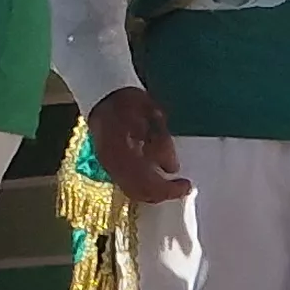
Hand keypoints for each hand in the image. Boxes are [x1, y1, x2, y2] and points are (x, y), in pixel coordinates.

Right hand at [85, 86, 192, 204]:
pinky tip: (154, 180)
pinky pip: (126, 185)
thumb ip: (162, 141)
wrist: (103, 95)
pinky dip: (143, 188)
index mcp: (123, 151)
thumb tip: (172, 168)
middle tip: (181, 188)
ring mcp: (108, 166)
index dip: (169, 188)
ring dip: (153, 193)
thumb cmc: (128, 101)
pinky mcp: (108, 165)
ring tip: (170, 185)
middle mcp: (113, 164)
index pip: (148, 182)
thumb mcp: (152, 115)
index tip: (186, 184)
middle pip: (140, 192)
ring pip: (133, 191)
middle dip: (162, 194)